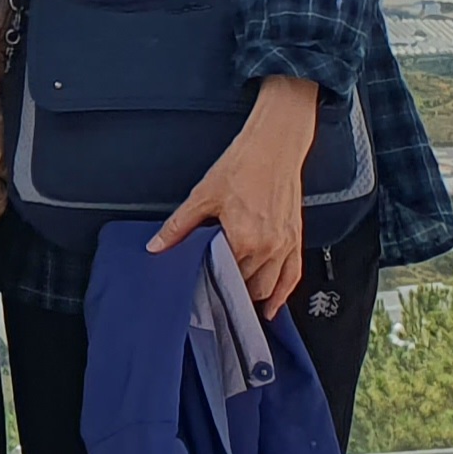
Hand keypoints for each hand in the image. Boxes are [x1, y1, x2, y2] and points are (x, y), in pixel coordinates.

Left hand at [150, 75, 317, 310]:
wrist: (273, 147)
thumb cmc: (242, 166)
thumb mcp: (202, 196)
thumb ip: (179, 226)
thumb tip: (157, 245)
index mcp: (244, 239)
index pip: (225, 276)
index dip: (210, 286)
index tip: (198, 293)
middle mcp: (268, 247)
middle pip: (248, 285)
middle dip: (231, 293)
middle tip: (214, 300)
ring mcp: (285, 245)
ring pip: (270, 286)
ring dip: (254, 297)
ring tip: (236, 306)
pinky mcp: (295, 239)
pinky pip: (293, 276)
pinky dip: (283, 294)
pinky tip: (272, 306)